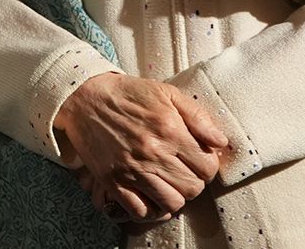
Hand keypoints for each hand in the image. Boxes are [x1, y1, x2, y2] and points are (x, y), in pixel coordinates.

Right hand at [54, 73, 226, 223]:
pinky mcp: (113, 181)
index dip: (207, 166)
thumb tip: (220, 142)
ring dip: (175, 196)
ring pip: (172, 203)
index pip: (207, 167)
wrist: (84, 97)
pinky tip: (151, 196)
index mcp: (169, 130)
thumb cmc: (127, 94)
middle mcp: (152, 152)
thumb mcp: (166, 93)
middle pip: (193, 188)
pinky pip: (141, 211)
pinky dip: (151, 209)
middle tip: (182, 170)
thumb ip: (198, 116)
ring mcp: (132, 169)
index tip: (197, 160)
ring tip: (168, 183)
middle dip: (193, 181)